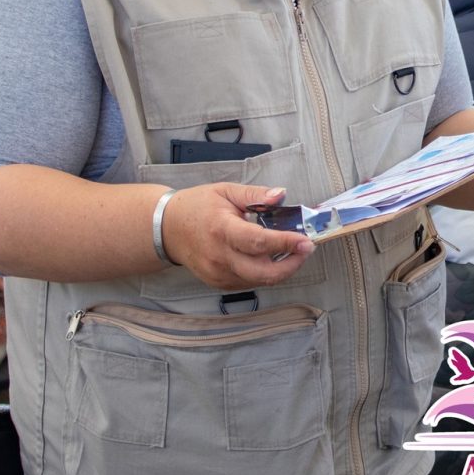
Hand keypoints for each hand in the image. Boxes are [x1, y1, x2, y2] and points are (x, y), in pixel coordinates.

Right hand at [159, 183, 315, 289]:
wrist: (167, 228)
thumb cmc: (198, 206)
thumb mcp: (226, 191)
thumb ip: (255, 194)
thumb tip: (281, 194)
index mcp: (221, 230)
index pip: (258, 242)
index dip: (285, 243)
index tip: (306, 241)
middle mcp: (219, 257)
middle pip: (262, 272)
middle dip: (291, 264)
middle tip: (306, 250)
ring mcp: (218, 274)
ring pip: (259, 280)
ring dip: (281, 269)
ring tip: (292, 252)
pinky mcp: (218, 283)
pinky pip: (249, 283)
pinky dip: (265, 273)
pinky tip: (272, 259)